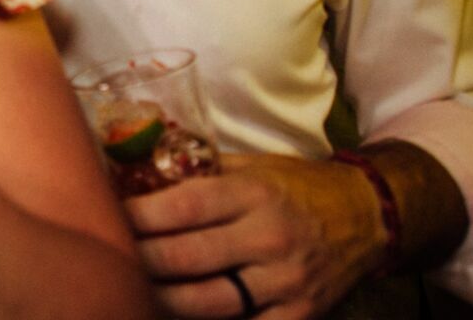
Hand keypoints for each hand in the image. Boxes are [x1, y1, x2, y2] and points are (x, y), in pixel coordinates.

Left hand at [126, 153, 384, 318]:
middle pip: (187, 257)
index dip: (139, 216)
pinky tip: (178, 317)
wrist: (368, 215)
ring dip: (165, 301)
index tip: (105, 218)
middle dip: (140, 262)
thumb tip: (137, 171)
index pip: (183, 207)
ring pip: (211, 302)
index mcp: (253, 193)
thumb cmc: (297, 185)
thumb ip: (200, 172)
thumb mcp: (253, 167)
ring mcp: (285, 281)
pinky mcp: (300, 314)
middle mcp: (268, 236)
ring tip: (130, 295)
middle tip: (105, 262)